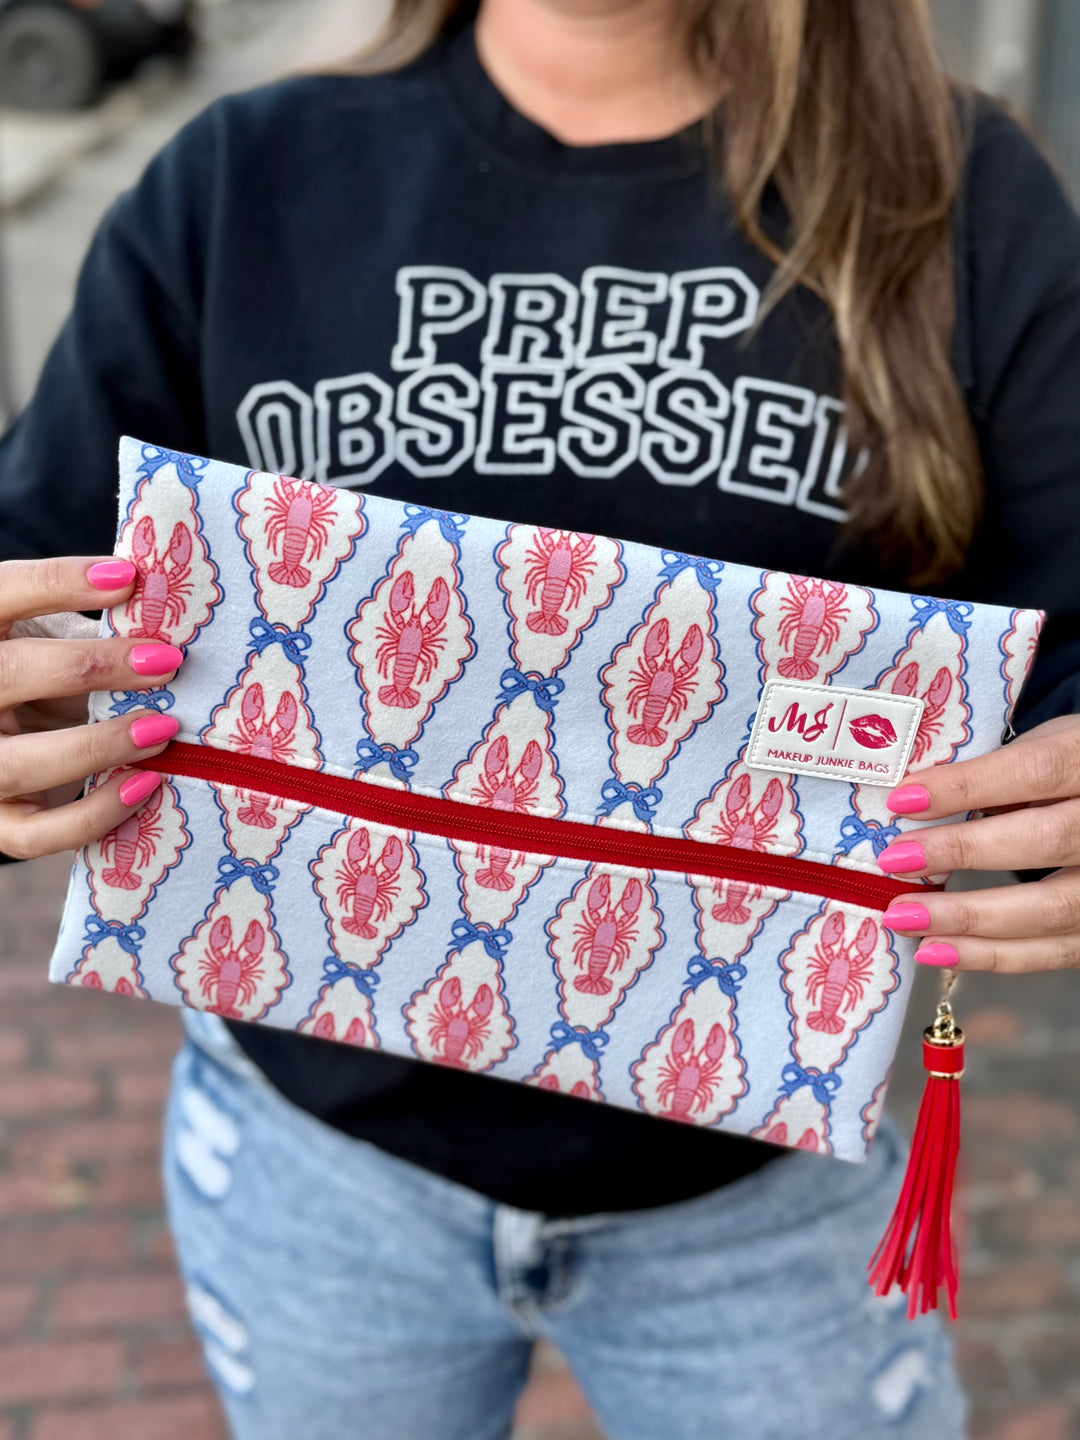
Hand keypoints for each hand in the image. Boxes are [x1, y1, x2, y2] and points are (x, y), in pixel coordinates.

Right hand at [0, 557, 183, 859]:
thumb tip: (171, 604)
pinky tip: (146, 784)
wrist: (14, 737)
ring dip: (97, 746)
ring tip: (163, 730)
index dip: (61, 583)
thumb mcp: (53, 637)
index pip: (4, 593)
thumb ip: (93, 627)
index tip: (128, 577)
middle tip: (165, 662)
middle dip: (90, 668)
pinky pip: (36, 834)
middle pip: (9, 675)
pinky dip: (94, 815)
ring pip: (19, 763)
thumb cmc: (47, 674)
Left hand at [877, 714, 1079, 971]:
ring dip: (969, 919)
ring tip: (904, 918)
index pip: (1037, 771)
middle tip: (896, 862)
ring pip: (1053, 909)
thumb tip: (917, 802)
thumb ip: (998, 772)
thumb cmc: (1073, 768)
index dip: (968, 786)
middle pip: (1046, 840)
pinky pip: (1057, 951)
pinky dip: (994, 955)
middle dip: (963, 852)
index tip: (904, 800)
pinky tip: (940, 951)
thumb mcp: (1048, 746)